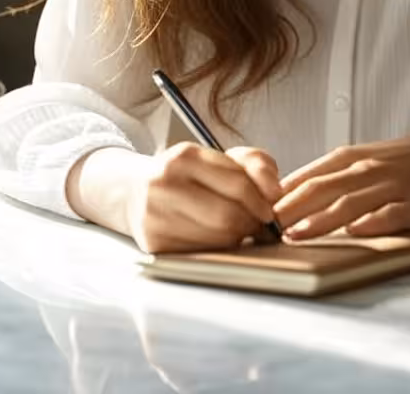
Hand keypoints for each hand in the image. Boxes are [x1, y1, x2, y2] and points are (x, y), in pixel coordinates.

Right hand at [125, 142, 281, 253]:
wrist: (134, 191)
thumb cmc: (185, 175)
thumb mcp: (218, 157)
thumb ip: (255, 163)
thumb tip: (275, 191)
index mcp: (184, 157)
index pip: (238, 183)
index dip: (263, 200)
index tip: (271, 208)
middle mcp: (165, 184)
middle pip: (228, 216)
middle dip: (251, 223)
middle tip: (258, 223)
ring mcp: (155, 216)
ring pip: (217, 239)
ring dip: (237, 237)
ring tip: (237, 228)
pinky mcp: (154, 244)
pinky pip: (202, 253)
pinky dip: (218, 248)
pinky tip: (217, 237)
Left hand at [273, 126, 409, 239]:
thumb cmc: (397, 160)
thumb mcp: (358, 158)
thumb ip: (325, 175)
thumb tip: (284, 194)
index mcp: (349, 158)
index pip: (308, 176)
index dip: (281, 195)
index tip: (257, 211)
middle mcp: (365, 170)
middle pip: (322, 189)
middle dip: (292, 209)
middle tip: (266, 226)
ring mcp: (389, 187)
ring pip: (350, 203)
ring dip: (321, 220)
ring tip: (297, 234)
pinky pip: (390, 214)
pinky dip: (372, 221)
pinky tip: (356, 231)